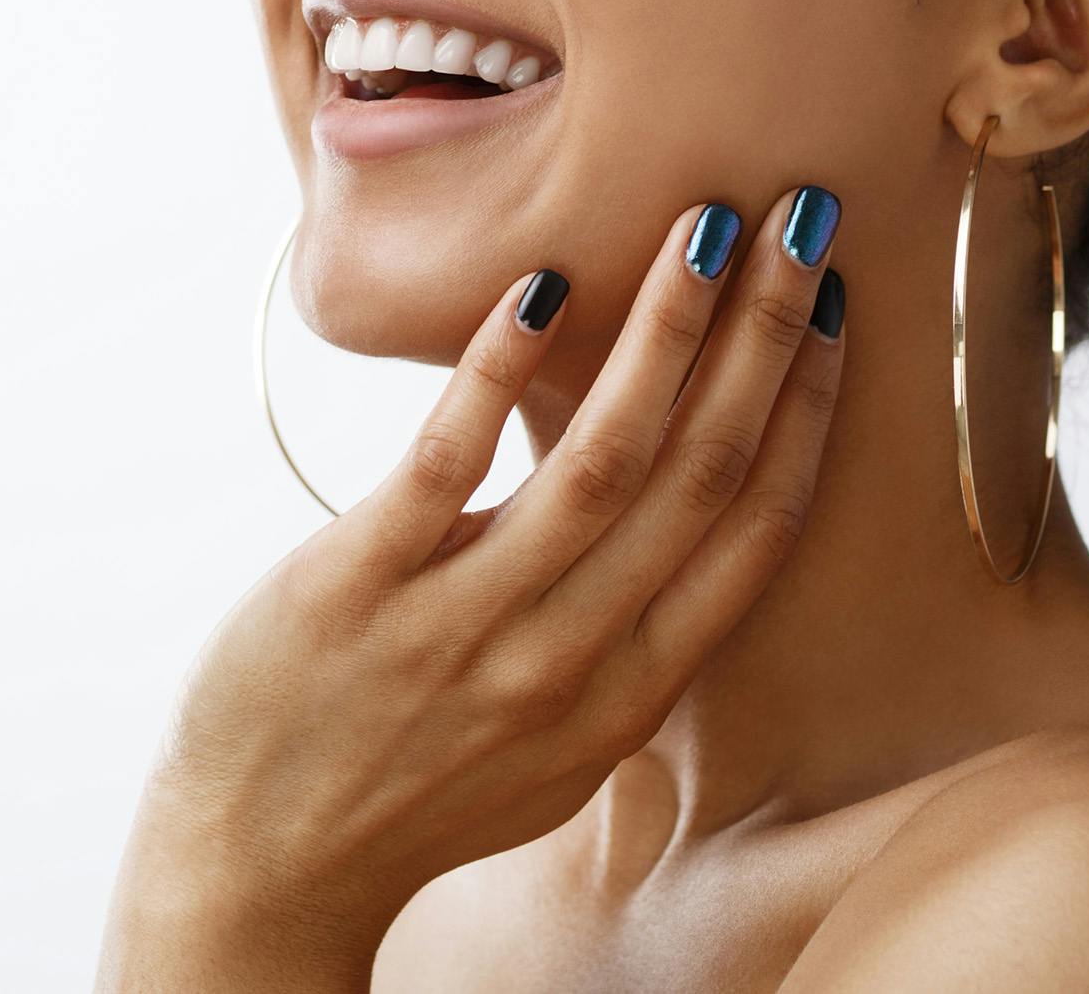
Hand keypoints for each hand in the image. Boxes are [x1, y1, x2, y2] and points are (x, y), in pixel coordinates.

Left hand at [100, 184, 845, 984]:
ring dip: (664, 333)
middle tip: (798, 219)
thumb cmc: (417, 789)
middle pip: (697, 473)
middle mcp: (566, 661)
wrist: (259, 868)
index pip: (752, 530)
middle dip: (759, 336)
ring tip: (702, 229)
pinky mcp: (356, 587)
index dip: (804, 410)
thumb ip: (631, 644)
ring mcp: (460, 625)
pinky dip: (496, 372)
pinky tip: (539, 291)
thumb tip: (690, 526)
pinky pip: (445, 462)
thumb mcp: (560, 745)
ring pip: (598, 460)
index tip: (830, 312)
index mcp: (629, 692)